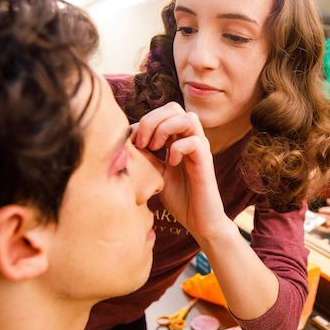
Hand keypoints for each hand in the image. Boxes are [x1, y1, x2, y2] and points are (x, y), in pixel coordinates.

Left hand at [133, 102, 231, 241]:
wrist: (200, 221)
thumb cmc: (179, 198)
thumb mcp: (155, 173)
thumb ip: (145, 156)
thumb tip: (123, 141)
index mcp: (178, 139)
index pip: (162, 111)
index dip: (144, 121)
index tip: (132, 142)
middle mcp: (190, 139)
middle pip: (174, 107)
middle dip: (152, 120)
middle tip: (142, 143)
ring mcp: (200, 149)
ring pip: (189, 118)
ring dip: (166, 129)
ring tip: (156, 148)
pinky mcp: (206, 163)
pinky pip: (195, 141)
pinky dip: (178, 148)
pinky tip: (171, 163)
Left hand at [316, 198, 329, 235]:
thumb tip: (327, 199)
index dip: (325, 210)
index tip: (319, 210)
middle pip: (328, 217)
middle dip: (320, 216)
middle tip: (313, 215)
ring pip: (327, 223)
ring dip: (320, 222)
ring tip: (314, 220)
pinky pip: (328, 230)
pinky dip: (323, 229)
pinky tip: (318, 227)